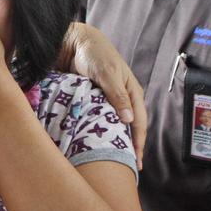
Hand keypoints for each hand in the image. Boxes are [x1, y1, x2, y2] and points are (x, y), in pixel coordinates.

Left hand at [57, 22, 145, 169]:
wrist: (72, 42)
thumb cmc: (93, 53)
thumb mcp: (107, 73)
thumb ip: (117, 94)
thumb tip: (128, 120)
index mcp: (131, 92)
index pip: (138, 123)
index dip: (138, 143)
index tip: (137, 162)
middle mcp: (121, 98)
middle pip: (127, 128)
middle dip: (127, 147)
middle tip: (124, 169)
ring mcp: (105, 100)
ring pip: (111, 125)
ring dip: (111, 141)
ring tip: (109, 161)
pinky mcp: (91, 100)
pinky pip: (95, 119)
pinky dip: (95, 131)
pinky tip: (91, 143)